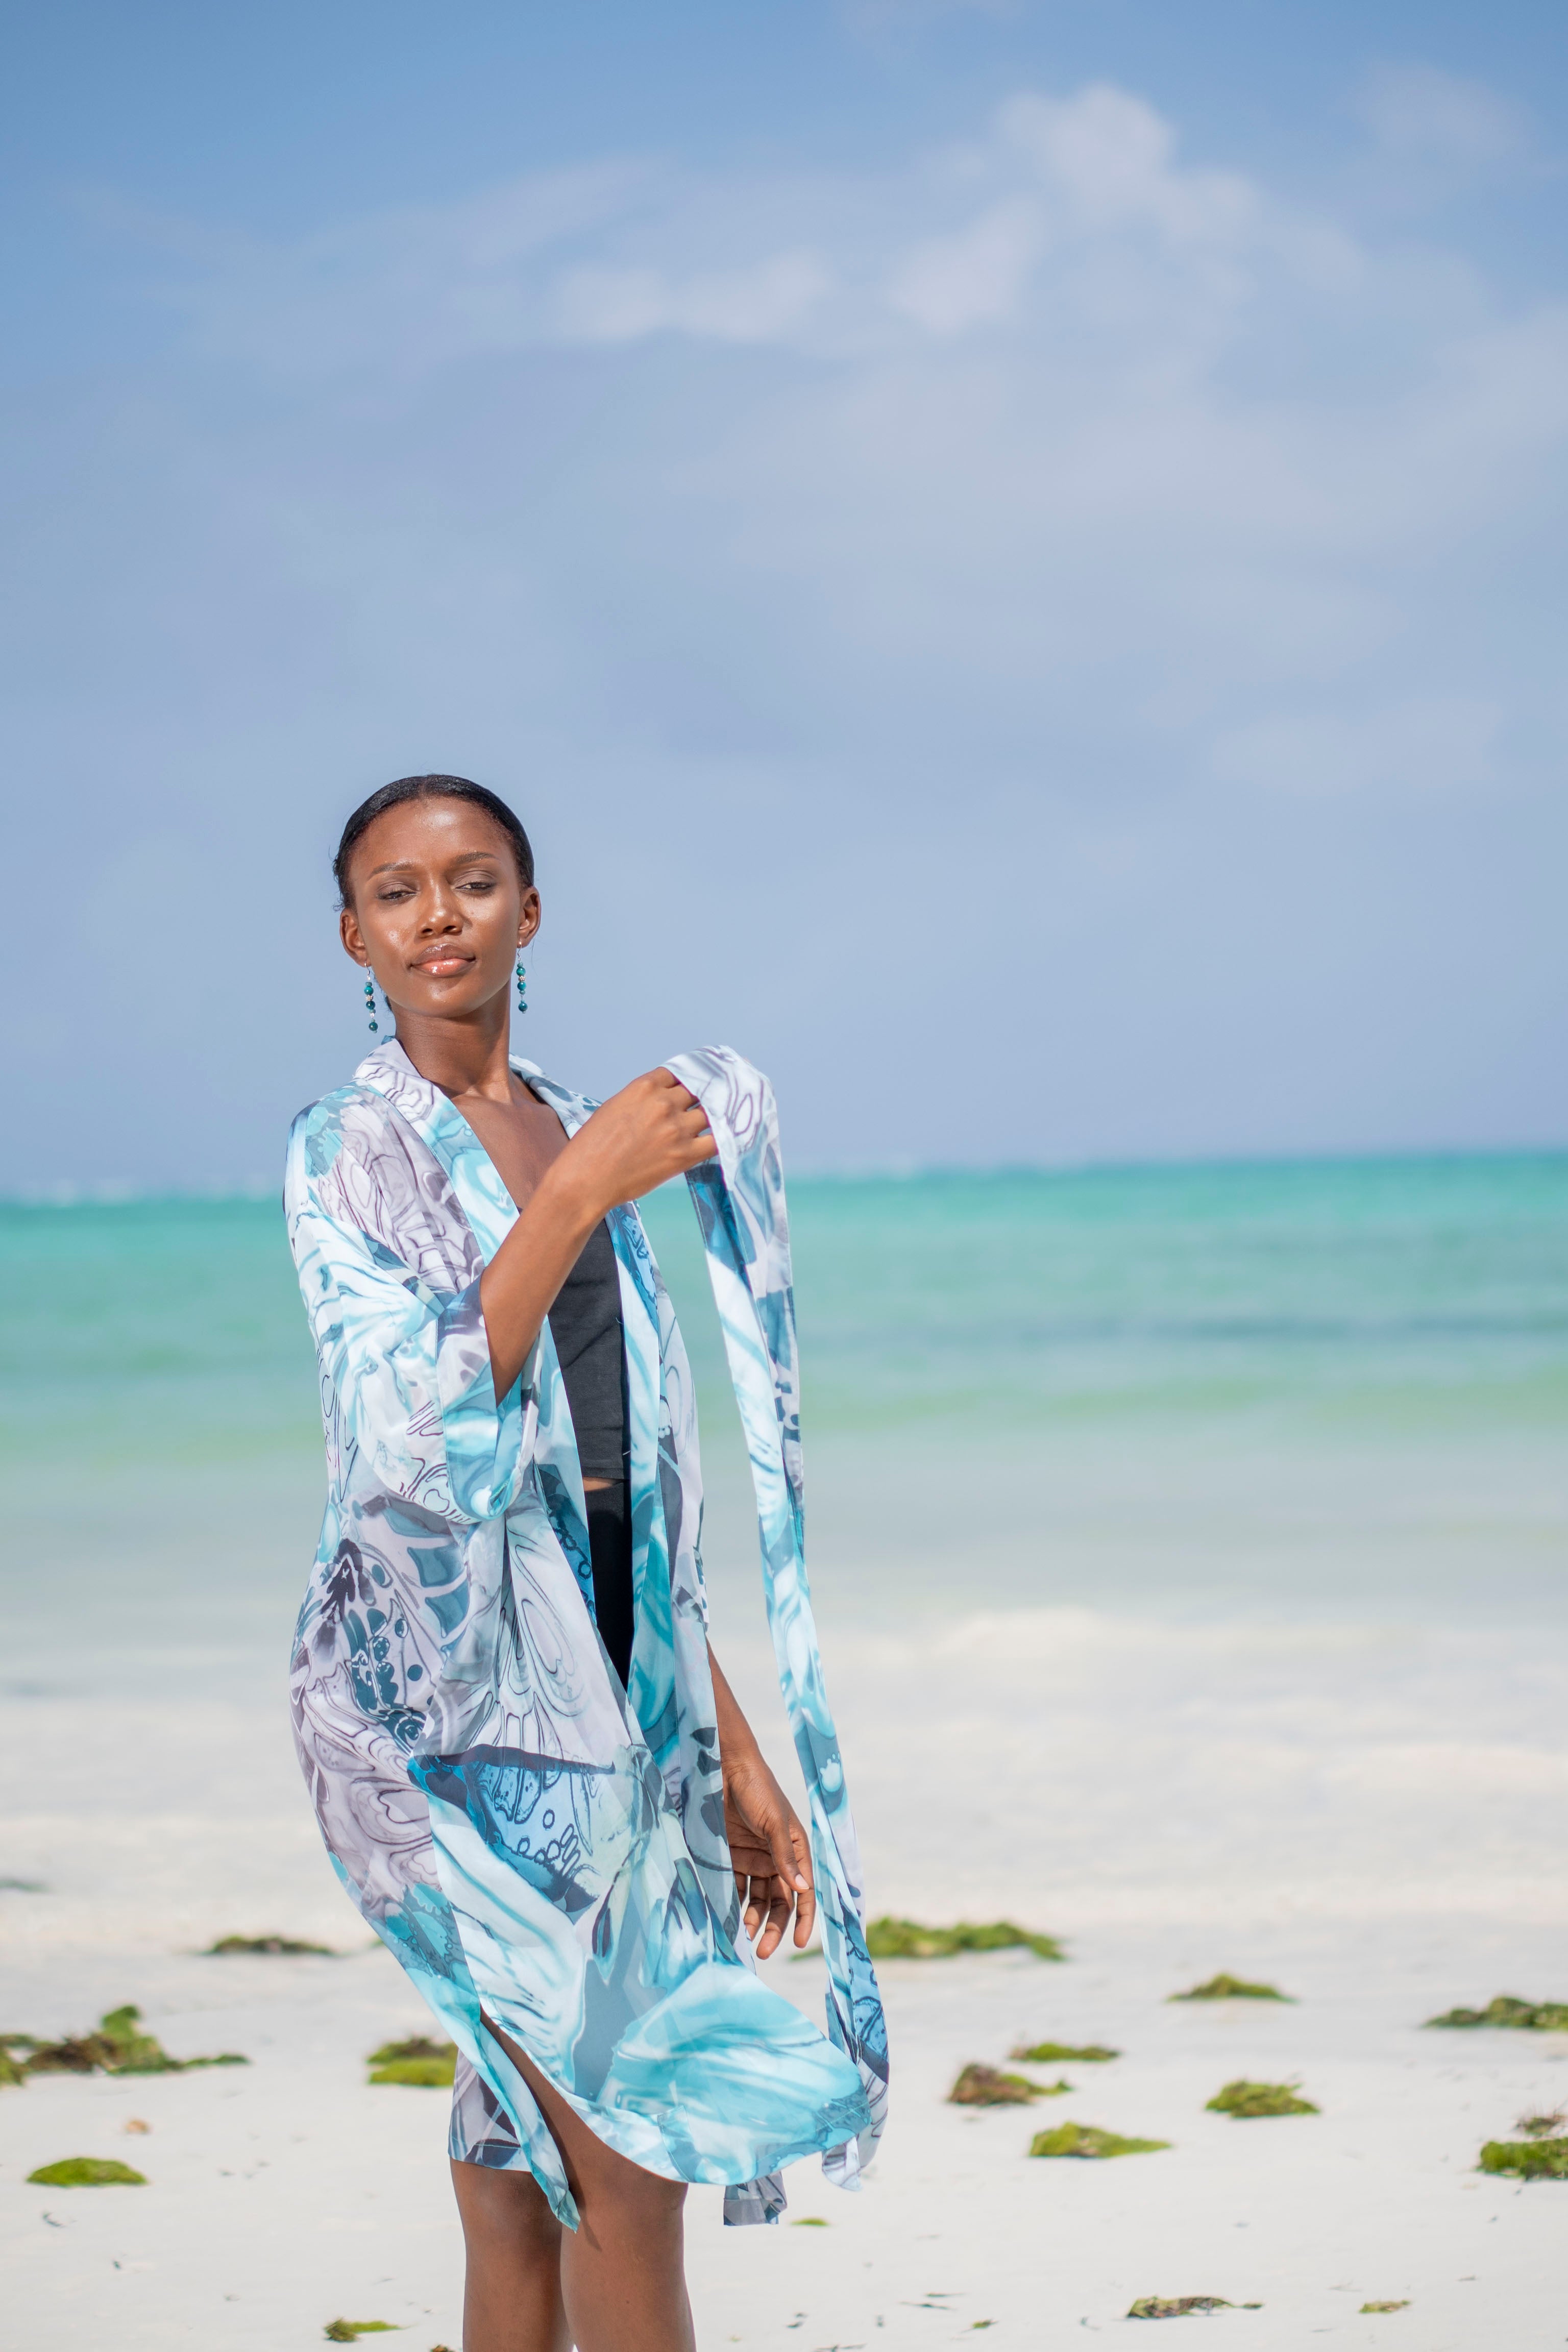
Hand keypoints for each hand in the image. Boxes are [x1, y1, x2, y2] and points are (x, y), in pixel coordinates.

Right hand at [558, 1068, 716, 1220]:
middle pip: (699, 1089)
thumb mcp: (615, 1108)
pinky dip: (726, 1137)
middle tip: (720, 1096)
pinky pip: (717, 1140)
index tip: (701, 1080)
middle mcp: (663, 1103)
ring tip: (728, 1116)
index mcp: (644, 1087)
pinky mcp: (684, 1155)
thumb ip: (643, 1100)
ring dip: (719, 1114)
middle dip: (707, 1093)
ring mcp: (676, 1129)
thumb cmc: (592, 1148)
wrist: (586, 1180)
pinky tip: (731, 1136)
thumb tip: (664, 1102)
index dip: (692, 1077)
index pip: (680, 1072)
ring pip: (712, 1112)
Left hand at [722, 1746, 816, 1960]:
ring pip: (757, 1899)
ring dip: (753, 1920)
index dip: (803, 1918)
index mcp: (795, 1850)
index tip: (797, 1943)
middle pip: (779, 1901)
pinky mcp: (731, 1857)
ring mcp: (753, 1859)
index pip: (803, 1890)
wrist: (722, 1767)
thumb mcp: (774, 1822)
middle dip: (774, 1926)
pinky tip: (727, 1919)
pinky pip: (735, 1887)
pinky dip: (733, 1904)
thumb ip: (785, 1856)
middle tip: (763, 1951)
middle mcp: (776, 1858)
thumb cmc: (756, 1789)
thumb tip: (803, 1890)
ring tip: (743, 1938)